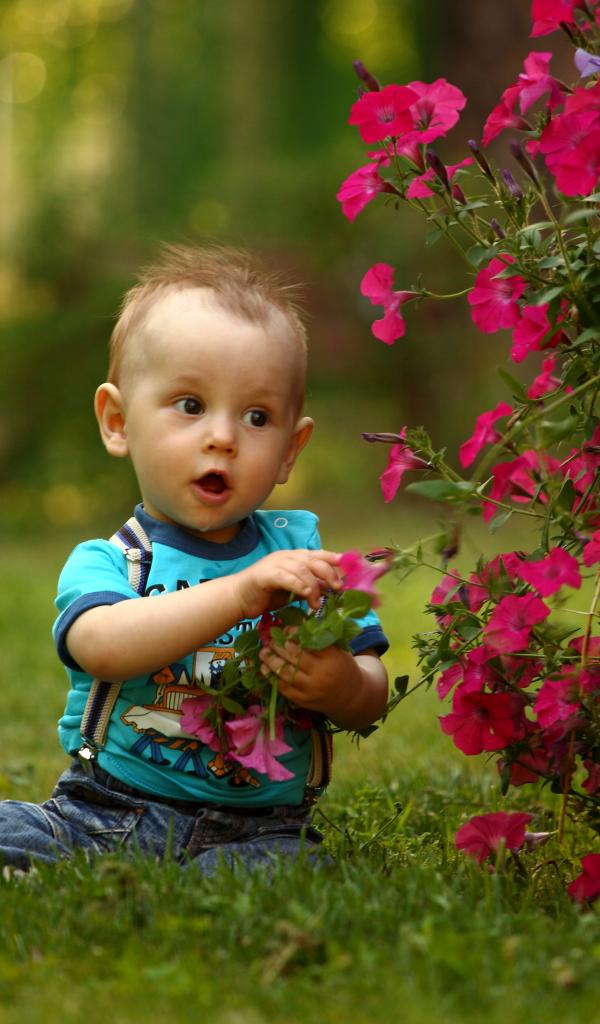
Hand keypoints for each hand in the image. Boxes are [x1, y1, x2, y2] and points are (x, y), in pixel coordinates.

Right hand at [234, 549, 342, 619]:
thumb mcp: (293, 590)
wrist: (238, 598)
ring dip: (313, 586)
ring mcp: (275, 563)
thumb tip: (330, 588)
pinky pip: (285, 577)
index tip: (348, 567)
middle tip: (337, 588)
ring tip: (317, 603)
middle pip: (313, 560)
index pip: (318, 554)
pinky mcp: (265, 574)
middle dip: (328, 573)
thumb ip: (310, 586)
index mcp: (294, 557)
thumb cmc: (266, 594)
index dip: (334, 559)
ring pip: (301, 569)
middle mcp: (286, 556)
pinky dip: (298, 585)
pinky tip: (305, 594)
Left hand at [259, 636, 388, 729]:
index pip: (308, 642)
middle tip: (271, 639)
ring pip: (286, 672)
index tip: (286, 629)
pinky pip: (283, 688)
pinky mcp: (303, 701)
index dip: (293, 634)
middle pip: (294, 656)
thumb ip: (319, 640)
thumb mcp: (338, 650)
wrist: (351, 696)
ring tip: (264, 652)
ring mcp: (311, 689)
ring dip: (271, 661)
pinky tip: (264, 668)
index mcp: (332, 657)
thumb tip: (293, 627)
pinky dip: (271, 677)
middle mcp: (321, 674)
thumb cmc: (342, 667)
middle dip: (279, 646)